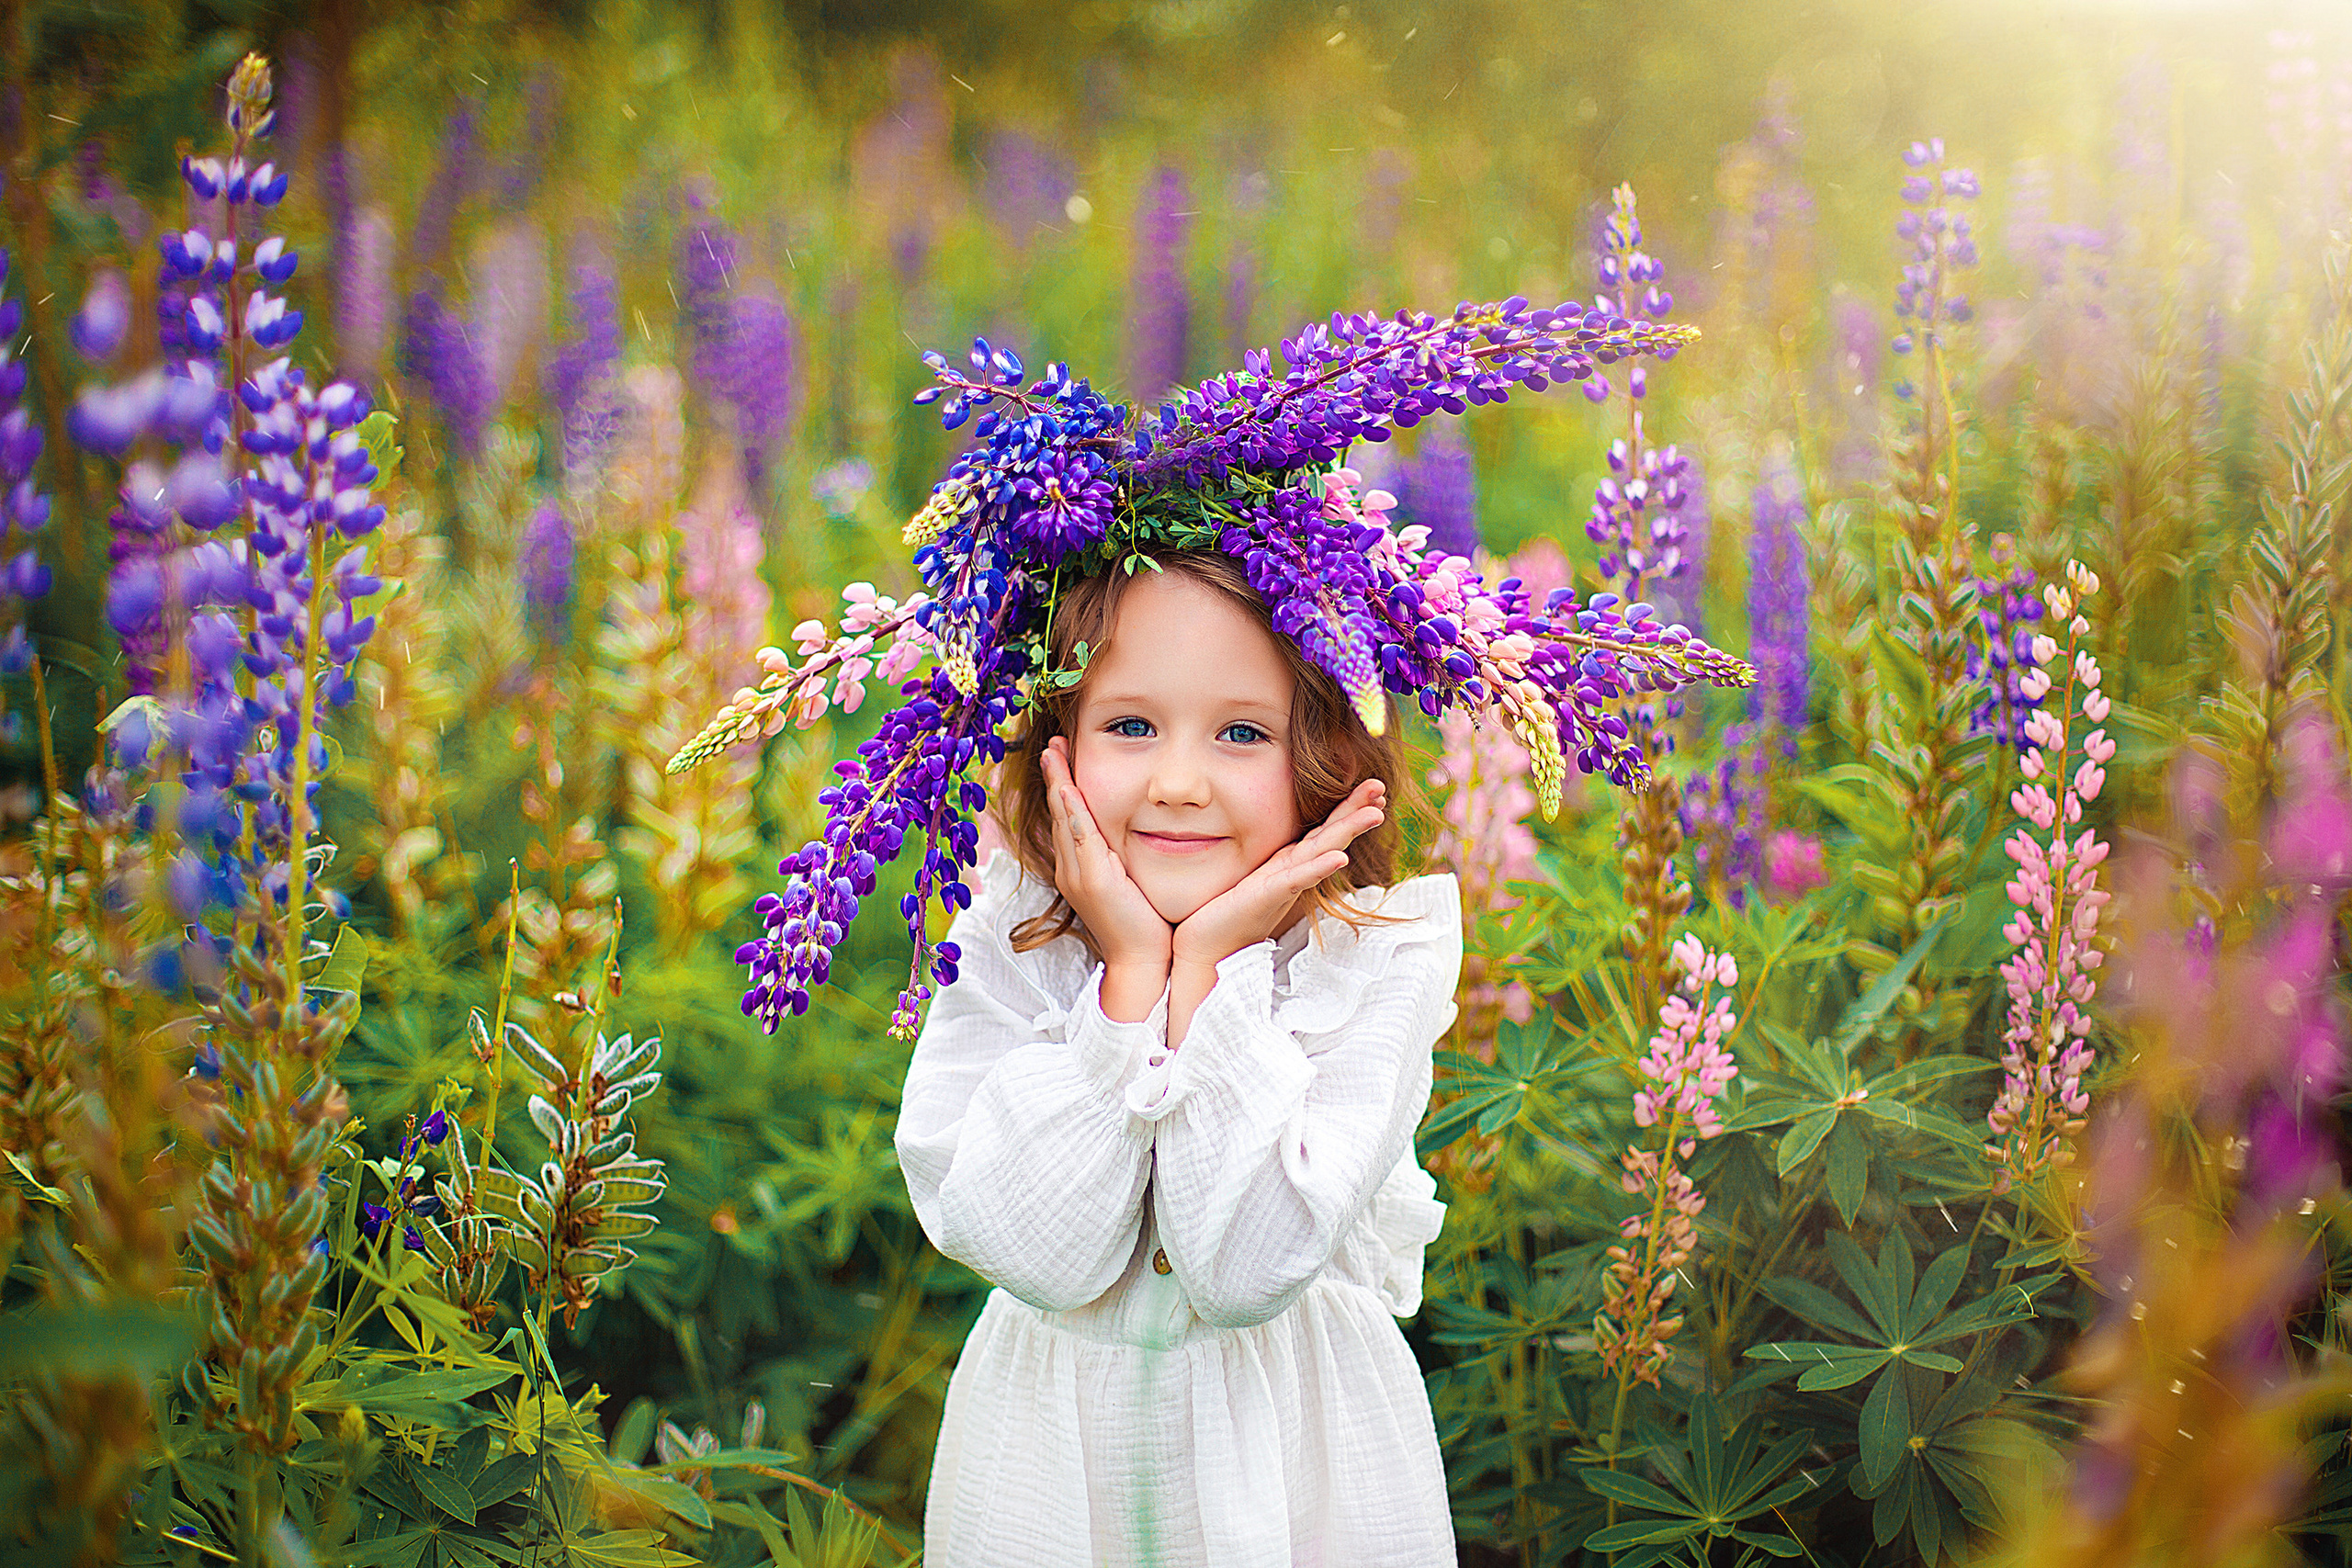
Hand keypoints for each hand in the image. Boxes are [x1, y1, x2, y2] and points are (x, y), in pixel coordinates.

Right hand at [1041, 737, 1173, 982]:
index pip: (1069, 817)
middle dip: (1056, 776)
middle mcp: (1070, 868)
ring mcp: (1077, 874)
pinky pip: (1080, 838)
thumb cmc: (1145, 926)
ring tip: (1056, 752)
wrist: (1143, 963)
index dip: (1064, 786)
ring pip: (1065, 819)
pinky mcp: (1092, 881)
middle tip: (1054, 744)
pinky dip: (1073, 811)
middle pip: (1060, 812)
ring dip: (1060, 784)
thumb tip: (1134, 835)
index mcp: (1079, 868)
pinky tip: (1070, 788)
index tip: (1064, 756)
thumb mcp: (1132, 883)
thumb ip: (1126, 859)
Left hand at [1169, 778, 1387, 972]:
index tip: (1373, 787)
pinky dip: (1320, 868)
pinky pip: (1298, 879)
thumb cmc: (1227, 908)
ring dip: (1349, 832)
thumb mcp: (1253, 871)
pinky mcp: (1270, 896)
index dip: (1349, 807)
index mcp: (1291, 861)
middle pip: (1333, 835)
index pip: (1326, 828)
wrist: (1208, 942)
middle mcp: (1295, 870)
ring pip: (1324, 852)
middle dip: (1358, 810)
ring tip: (1375, 813)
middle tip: (1382, 788)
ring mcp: (1286, 883)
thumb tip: (1268, 826)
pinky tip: (1340, 858)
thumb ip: (1268, 853)